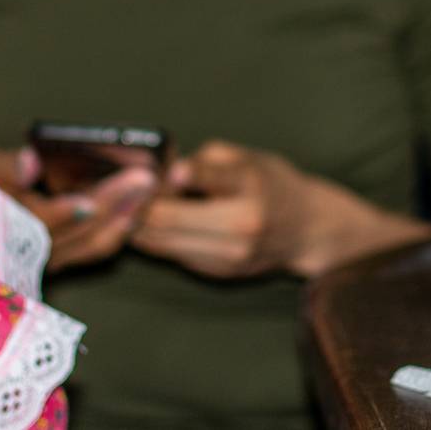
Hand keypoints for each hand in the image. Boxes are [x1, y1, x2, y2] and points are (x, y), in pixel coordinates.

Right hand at [0, 147, 158, 272]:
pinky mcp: (60, 261)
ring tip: (149, 191)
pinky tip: (136, 210)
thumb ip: (4, 166)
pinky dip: (118, 230)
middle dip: (114, 205)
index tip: (89, 201)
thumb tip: (31, 161)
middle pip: (79, 232)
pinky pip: (95, 249)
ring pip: (93, 245)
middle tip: (145, 178)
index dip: (64, 213)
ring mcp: (48, 261)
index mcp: (7, 226)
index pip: (39, 223)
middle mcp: (30, 251)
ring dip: (124, 218)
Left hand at [129, 140, 430, 278]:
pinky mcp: (219, 273)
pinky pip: (172, 255)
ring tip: (127, 206)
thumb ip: (204, 161)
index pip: (205, 178)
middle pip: (168, 219)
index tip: (149, 170)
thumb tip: (162, 175)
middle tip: (123, 189)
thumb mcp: (245, 157)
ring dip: (136, 224)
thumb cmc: (270, 183)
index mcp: (249, 186)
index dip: (169, 174)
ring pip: (162, 243)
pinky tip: (146, 223)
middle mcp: (241, 225)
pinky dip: (153, 239)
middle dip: (137, 203)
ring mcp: (229, 256)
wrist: (307, 229)